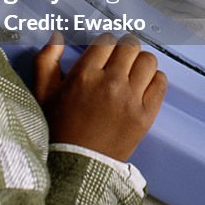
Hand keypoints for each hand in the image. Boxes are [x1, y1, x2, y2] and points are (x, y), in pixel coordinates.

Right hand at [34, 34, 166, 161]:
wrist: (77, 166)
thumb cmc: (59, 130)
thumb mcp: (44, 94)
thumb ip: (46, 61)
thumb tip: (57, 38)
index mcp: (85, 75)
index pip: (106, 41)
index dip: (106, 42)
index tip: (105, 50)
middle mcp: (110, 83)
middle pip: (130, 47)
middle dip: (125, 48)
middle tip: (121, 58)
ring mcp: (131, 99)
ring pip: (147, 61)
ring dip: (140, 62)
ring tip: (132, 71)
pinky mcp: (146, 115)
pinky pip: (160, 82)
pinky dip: (154, 79)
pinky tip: (143, 85)